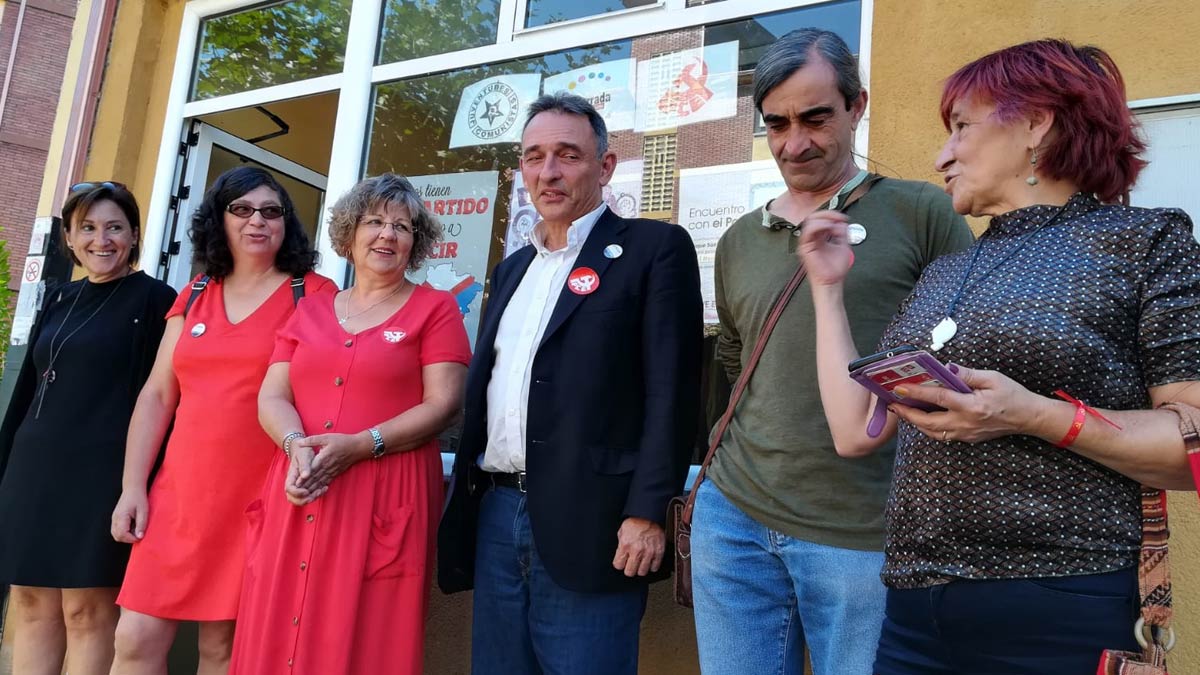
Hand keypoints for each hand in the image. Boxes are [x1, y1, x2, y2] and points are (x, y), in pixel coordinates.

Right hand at [111, 489, 148, 542]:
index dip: (132, 539)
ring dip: (126, 536)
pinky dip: (124, 532)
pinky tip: (132, 527)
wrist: (133, 488)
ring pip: (116, 534)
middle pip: (117, 536)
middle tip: (139, 534)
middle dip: (128, 539)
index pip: (122, 534)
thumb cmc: (138, 498)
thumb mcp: (143, 511)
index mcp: (121, 517)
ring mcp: (114, 518)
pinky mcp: (116, 518)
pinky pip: (117, 530)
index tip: (141, 536)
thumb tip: (139, 536)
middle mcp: (115, 518)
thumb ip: (141, 524)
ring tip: (136, 530)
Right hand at [283, 443, 326, 505]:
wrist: (303, 450)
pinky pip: (310, 495)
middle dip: (303, 500)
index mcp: (291, 476)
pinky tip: (325, 488)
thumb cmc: (303, 452)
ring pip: (301, 499)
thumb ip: (304, 466)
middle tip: (313, 496)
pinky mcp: (307, 486)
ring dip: (311, 498)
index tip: (306, 491)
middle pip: (292, 498)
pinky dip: (317, 494)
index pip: (289, 489)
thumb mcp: (304, 456)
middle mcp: (294, 483)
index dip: (297, 493)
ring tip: (321, 490)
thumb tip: (305, 476)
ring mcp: (300, 486)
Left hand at [293, 433, 370, 493]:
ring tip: (303, 495)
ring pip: (319, 482)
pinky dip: (319, 488)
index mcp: (323, 458)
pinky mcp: (335, 473)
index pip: (311, 470)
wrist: (357, 447)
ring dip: (311, 489)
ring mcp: (331, 471)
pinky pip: (326, 482)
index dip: (303, 477)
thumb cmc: (342, 441)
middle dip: (305, 486)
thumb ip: (312, 440)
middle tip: (296, 492)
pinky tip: (314, 493)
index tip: (296, 483)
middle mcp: (327, 467)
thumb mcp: (327, 437)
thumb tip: (299, 443)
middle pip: (314, 478)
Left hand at [612, 517, 664, 576]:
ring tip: (640, 562)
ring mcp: (649, 553)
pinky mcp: (659, 553)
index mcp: (625, 544)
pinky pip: (654, 568)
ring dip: (640, 568)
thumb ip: (620, 543)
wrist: (651, 516)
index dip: (619, 564)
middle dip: (629, 569)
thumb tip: (620, 554)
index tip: (622, 561)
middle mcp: (637, 550)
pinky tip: (649, 561)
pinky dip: (651, 566)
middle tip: (630, 564)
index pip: (618, 565)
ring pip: (642, 572)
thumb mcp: (622, 530)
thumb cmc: (636, 522)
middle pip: (630, 572)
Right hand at [796, 210, 852, 285]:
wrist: (832, 281)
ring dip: (823, 219)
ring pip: (809, 221)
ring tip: (833, 224)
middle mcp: (812, 238)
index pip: (821, 219)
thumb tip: (841, 222)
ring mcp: (808, 242)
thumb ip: (842, 233)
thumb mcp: (843, 245)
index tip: (843, 218)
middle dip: (827, 214)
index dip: (832, 215)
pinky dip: (818, 226)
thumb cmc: (835, 269)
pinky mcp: (805, 247)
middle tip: (838, 218)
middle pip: (814, 217)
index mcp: (820, 237)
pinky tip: (828, 227)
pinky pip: (807, 231)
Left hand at [888, 366, 1043, 443]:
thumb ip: (967, 374)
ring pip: (931, 432)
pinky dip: (927, 427)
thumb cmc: (1012, 395)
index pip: (937, 399)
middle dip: (906, 414)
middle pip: (927, 422)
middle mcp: (965, 423)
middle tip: (892, 403)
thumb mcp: (992, 378)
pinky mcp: (966, 438)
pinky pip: (941, 435)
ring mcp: (965, 434)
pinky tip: (921, 417)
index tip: (899, 388)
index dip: (916, 393)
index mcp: (972, 407)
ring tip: (902, 410)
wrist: (1028, 417)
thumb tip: (946, 368)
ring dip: (915, 422)